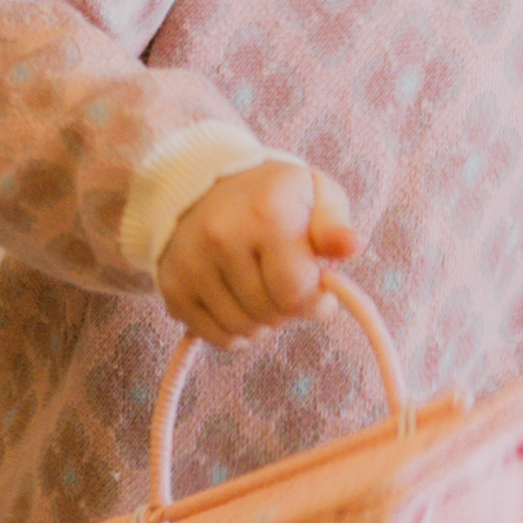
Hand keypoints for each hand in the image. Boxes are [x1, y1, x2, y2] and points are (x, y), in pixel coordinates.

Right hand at [160, 157, 357, 340]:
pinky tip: (239, 301)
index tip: (319, 287)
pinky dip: (235, 331)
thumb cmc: (274, 196)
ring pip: (244, 330)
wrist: (206, 185)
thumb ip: (335, 226)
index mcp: (266, 213)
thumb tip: (350, 246)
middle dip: (290, 309)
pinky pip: (215, 337)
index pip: (296, 292)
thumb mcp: (316, 194)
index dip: (317, 301)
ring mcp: (192, 264)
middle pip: (271, 315)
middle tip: (286, 282)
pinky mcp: (172, 286)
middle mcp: (222, 238)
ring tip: (263, 289)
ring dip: (263, 322)